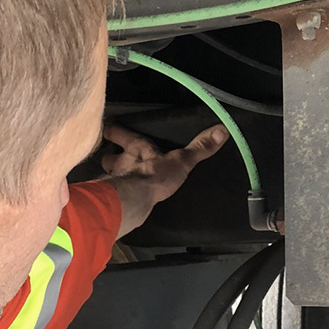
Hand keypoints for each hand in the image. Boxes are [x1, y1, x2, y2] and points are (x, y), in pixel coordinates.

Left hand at [102, 123, 228, 237]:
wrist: (136, 201)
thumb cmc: (156, 176)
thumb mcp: (181, 161)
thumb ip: (199, 148)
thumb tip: (222, 130)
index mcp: (135, 147)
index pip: (115, 132)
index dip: (112, 129)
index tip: (109, 127)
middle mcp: (121, 162)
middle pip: (107, 156)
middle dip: (109, 156)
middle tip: (113, 157)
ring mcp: (115, 181)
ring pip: (107, 175)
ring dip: (111, 176)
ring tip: (119, 180)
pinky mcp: (114, 199)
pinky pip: (112, 195)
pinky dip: (114, 196)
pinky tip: (121, 200)